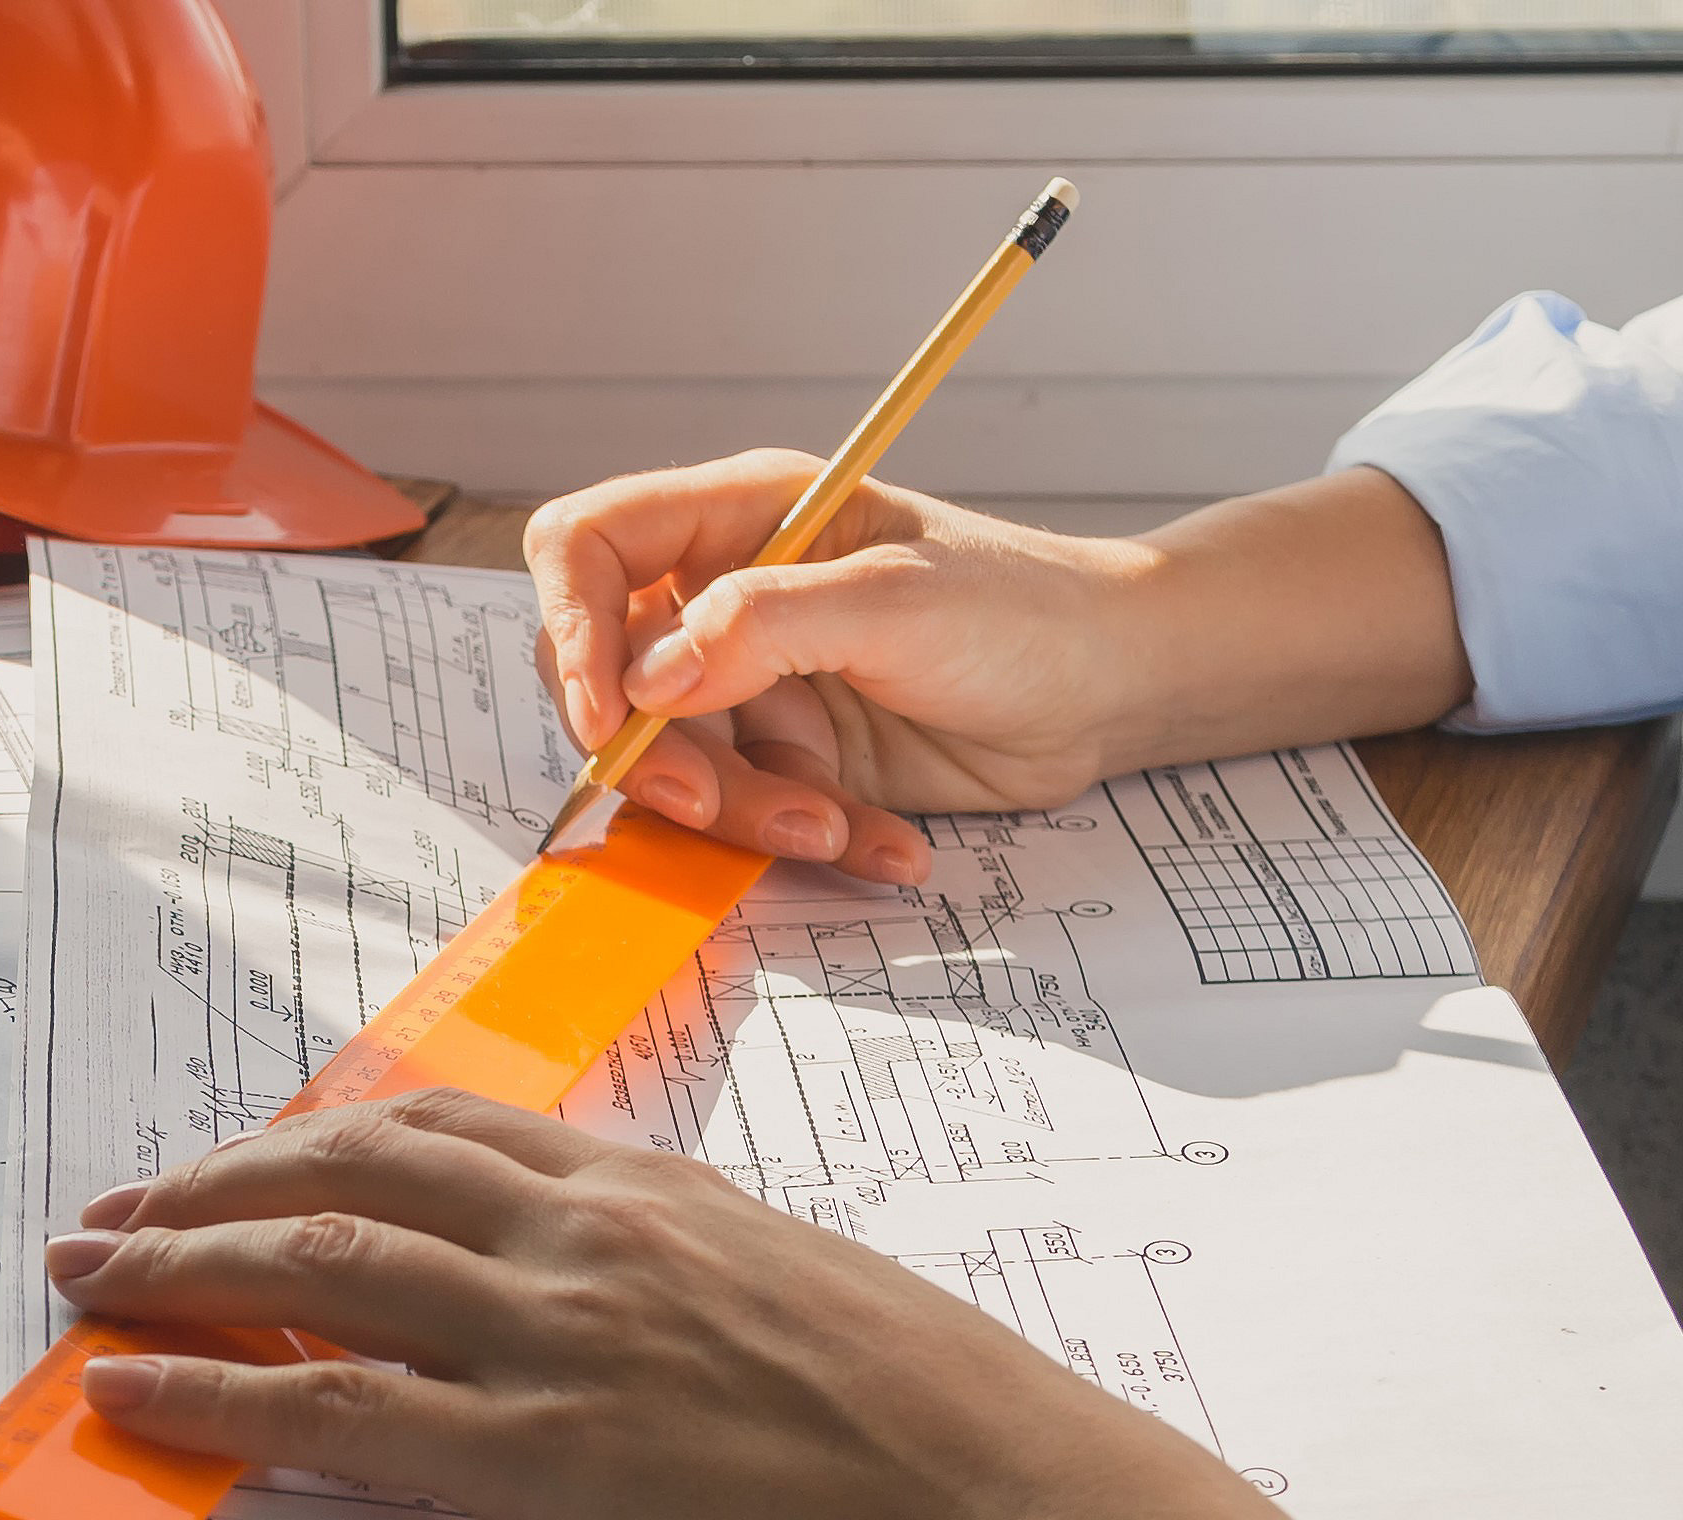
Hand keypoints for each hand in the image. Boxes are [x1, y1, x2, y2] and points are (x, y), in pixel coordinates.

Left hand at [45, 1090, 1423, 1519]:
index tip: (238, 1161)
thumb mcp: (792, 1286)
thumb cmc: (936, 1412)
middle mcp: (585, 1235)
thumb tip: (595, 1285)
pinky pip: (334, 1410)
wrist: (1012, 1501)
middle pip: (344, 1171)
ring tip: (88, 1279)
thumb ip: (675, 1266)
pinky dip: (212, 1394)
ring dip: (176, 1265)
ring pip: (315, 1266)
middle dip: (206, 1185)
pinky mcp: (545, 1456)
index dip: (311, 1141)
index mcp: (648, 1188)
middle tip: (112, 1212)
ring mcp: (557, 1337)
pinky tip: (133, 1394)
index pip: (435, 1129)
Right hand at [526, 453, 1156, 880]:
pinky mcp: (792, 757)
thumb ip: (762, 624)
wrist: (1113, 690)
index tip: (606, 709)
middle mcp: (729, 595)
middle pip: (608, 676)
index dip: (569, 625)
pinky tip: (881, 840)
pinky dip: (804, 839)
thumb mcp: (896, 601)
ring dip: (743, 813)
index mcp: (742, 517)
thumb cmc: (1026, 611)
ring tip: (833, 825)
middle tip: (710, 802)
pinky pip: (747, 814)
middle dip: (654, 754)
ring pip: (673, 764)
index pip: (588, 545)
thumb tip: (646, 679)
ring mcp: (755, 681)